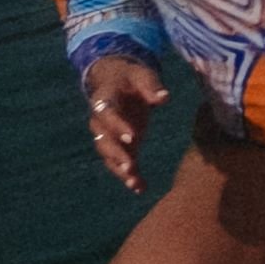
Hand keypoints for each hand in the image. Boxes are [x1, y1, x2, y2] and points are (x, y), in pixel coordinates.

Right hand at [79, 52, 165, 186]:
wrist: (115, 81)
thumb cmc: (131, 78)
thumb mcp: (141, 75)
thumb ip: (151, 85)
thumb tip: (164, 98)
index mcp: (104, 101)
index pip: (107, 114)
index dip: (117, 126)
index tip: (132, 137)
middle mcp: (100, 122)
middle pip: (103, 140)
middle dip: (116, 154)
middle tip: (130, 166)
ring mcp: (107, 136)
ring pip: (108, 156)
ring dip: (120, 170)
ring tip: (134, 183)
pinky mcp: (118, 146)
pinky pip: (119, 163)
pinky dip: (129, 176)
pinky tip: (140, 188)